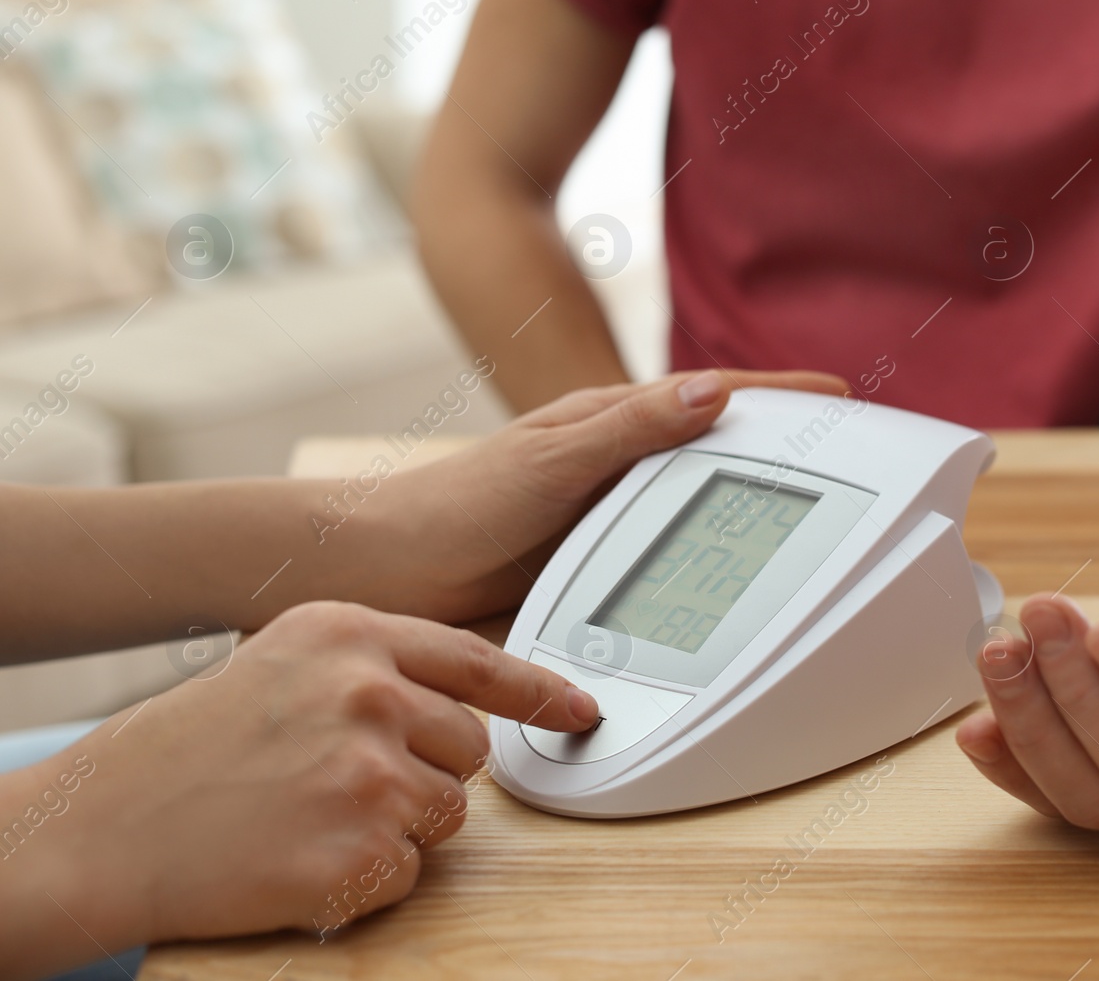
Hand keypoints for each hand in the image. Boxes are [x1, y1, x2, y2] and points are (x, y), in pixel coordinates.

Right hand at [9, 602, 595, 973]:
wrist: (103, 828)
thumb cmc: (191, 749)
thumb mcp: (285, 664)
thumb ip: (376, 666)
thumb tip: (466, 700)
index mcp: (349, 633)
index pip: (477, 661)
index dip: (539, 691)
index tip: (581, 710)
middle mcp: (367, 692)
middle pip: (470, 747)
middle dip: (426, 772)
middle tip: (339, 783)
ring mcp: (365, 771)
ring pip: (448, 813)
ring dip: (397, 827)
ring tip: (311, 816)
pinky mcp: (359, 849)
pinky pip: (412, 872)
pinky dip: (369, 879)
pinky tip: (303, 857)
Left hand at [376, 368, 846, 621]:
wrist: (392, 569)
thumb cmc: (455, 504)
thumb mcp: (551, 458)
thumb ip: (630, 430)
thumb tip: (712, 393)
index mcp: (611, 424)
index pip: (710, 396)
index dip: (775, 391)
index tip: (835, 390)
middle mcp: (616, 464)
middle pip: (715, 446)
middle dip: (780, 442)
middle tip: (845, 452)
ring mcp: (606, 512)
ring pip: (695, 500)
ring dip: (748, 500)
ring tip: (810, 511)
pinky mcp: (592, 560)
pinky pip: (665, 550)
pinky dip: (705, 548)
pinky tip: (727, 569)